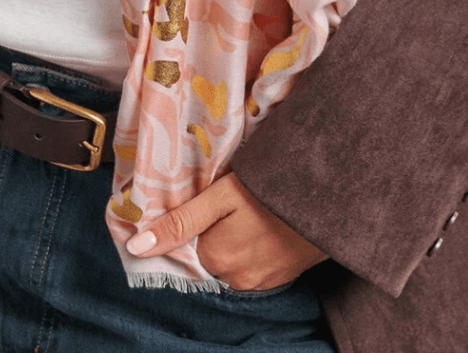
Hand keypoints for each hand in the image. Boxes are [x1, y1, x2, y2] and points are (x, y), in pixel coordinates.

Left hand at [124, 171, 328, 291]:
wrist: (331, 195)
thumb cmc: (274, 187)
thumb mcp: (222, 196)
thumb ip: (180, 223)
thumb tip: (135, 249)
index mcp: (218, 258)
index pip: (187, 245)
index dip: (194, 221)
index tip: (208, 202)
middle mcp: (238, 279)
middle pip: (209, 254)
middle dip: (215, 230)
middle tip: (233, 202)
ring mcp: (263, 281)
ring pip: (231, 259)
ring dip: (235, 239)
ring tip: (252, 211)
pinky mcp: (282, 277)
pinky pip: (254, 265)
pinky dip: (255, 246)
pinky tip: (266, 224)